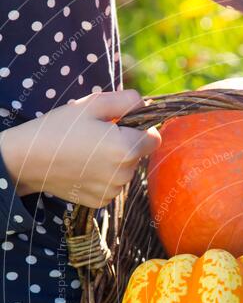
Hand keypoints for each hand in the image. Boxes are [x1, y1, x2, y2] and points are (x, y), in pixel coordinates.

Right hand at [0, 90, 160, 207]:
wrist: (28, 160)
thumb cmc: (60, 128)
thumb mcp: (92, 104)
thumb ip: (126, 101)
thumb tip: (145, 105)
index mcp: (127, 148)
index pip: (154, 138)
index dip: (141, 128)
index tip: (122, 124)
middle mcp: (124, 174)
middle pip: (138, 155)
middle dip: (125, 143)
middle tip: (96, 136)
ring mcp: (113, 191)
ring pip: (125, 171)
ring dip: (114, 161)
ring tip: (86, 152)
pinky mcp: (101, 201)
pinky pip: (112, 185)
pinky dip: (102, 177)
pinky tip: (82, 168)